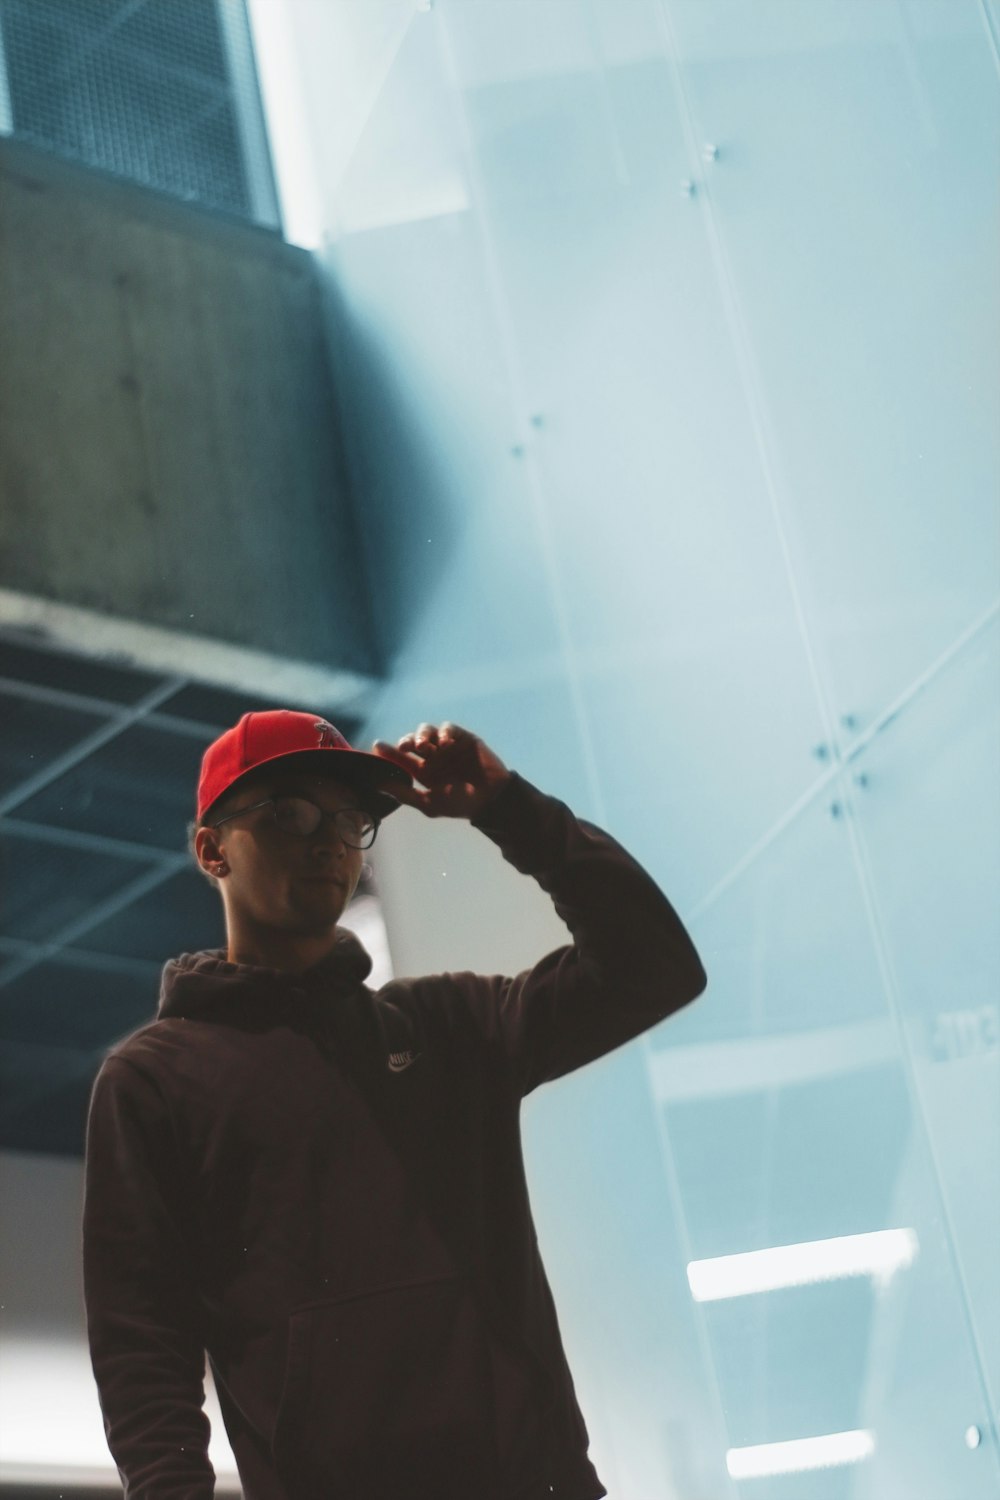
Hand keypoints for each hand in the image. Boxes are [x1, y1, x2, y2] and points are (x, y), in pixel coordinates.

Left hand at [370, 722, 510, 819]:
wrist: (491, 799)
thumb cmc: (460, 804)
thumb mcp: (429, 803)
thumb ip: (405, 794)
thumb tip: (378, 785)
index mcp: (423, 772)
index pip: (401, 759)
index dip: (389, 752)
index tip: (378, 745)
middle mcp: (433, 757)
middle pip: (413, 741)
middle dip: (407, 741)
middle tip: (405, 747)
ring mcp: (448, 747)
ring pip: (428, 731)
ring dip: (422, 735)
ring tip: (424, 745)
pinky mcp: (463, 738)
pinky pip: (449, 728)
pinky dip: (444, 732)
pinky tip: (444, 743)